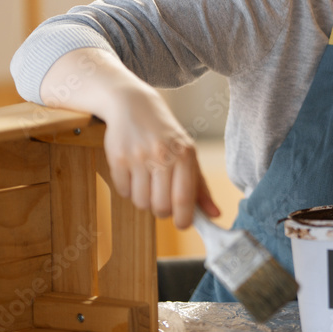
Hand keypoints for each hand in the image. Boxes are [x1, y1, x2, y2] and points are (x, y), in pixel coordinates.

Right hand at [102, 83, 219, 228]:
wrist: (134, 106)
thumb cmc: (166, 136)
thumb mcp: (188, 155)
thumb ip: (201, 187)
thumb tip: (214, 215)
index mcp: (185, 154)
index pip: (184, 198)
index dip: (184, 218)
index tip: (183, 225)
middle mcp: (162, 154)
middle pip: (161, 206)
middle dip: (162, 211)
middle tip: (163, 200)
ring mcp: (138, 156)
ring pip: (141, 202)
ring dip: (145, 200)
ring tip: (148, 183)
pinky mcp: (117, 158)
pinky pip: (123, 192)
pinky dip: (129, 189)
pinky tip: (134, 173)